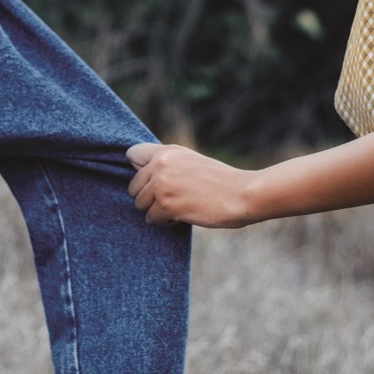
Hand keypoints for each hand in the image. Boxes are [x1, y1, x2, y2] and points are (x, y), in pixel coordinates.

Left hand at [126, 141, 263, 228]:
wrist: (241, 194)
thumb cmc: (220, 181)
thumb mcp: (191, 161)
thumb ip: (168, 163)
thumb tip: (142, 174)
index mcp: (167, 151)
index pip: (132, 154)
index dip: (139, 170)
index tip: (152, 180)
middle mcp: (160, 164)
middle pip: (133, 187)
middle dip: (148, 197)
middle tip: (171, 200)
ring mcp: (161, 184)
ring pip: (140, 205)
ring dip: (156, 211)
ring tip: (179, 208)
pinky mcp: (166, 204)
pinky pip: (151, 219)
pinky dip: (165, 222)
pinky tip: (183, 216)